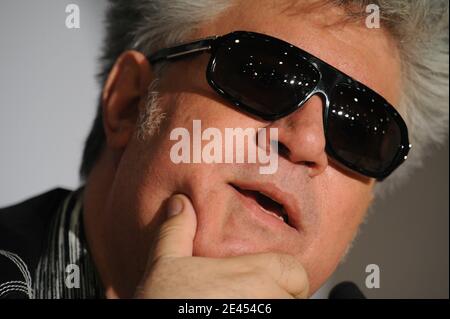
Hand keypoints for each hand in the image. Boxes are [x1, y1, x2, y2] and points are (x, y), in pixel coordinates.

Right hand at [134, 194, 308, 297]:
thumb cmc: (164, 303)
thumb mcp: (164, 263)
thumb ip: (177, 230)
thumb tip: (180, 203)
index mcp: (253, 273)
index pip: (296, 271)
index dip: (286, 277)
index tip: (270, 283)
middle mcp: (268, 301)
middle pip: (295, 298)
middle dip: (280, 297)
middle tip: (254, 299)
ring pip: (287, 314)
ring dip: (273, 308)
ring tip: (245, 307)